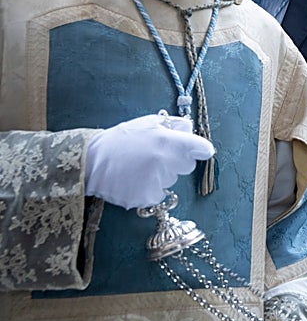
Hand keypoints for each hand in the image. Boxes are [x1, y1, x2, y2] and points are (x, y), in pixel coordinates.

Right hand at [85, 113, 215, 209]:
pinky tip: (133, 180)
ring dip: (161, 175)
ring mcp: (155, 181)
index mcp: (168, 141)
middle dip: (177, 161)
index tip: (198, 150)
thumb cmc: (121, 139)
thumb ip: (174, 125)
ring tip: (138, 166)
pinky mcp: (145, 197)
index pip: (202, 148)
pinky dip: (149, 189)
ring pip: (171, 180)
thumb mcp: (148, 123)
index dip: (200, 149)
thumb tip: (192, 129)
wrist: (90, 160)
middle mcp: (164, 162)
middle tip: (154, 156)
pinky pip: (158, 194)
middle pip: (188, 166)